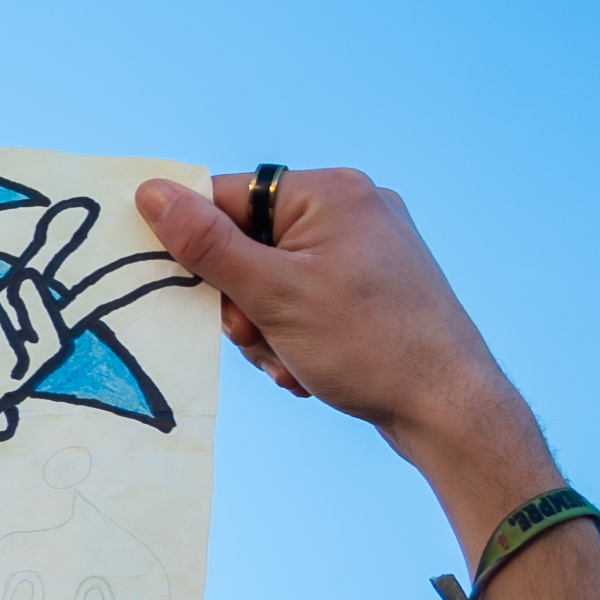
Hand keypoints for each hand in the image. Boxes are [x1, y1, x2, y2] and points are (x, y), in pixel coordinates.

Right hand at [138, 169, 599, 599]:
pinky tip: (311, 363)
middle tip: (263, 335)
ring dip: (265, 327)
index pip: (227, 198)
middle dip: (243, 302)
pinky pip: (304, 297)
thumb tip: (150, 191)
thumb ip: (205, 243)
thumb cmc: (368, 346)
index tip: (207, 297)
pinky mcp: (373, 283)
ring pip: (271, 279)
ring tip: (294, 358)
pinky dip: (293, 333)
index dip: (203, 250)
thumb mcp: (271, 294)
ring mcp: (366, 247)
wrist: (449, 408)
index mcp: (330, 193)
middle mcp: (352, 208)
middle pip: (247, 243)